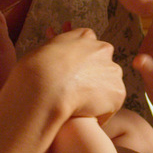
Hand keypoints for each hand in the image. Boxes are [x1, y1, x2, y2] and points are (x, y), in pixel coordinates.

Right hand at [0, 27, 124, 152]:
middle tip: (76, 95)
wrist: (45, 87)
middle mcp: (103, 49)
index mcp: (83, 35)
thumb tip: (47, 41)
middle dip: (92, 78)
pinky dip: (100, 113)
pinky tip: (85, 118)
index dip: (79, 63)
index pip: (88, 44)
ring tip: (79, 109)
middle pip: (102, 64)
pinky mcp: (118, 91)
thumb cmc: (35, 71)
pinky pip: (111, 105)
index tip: (70, 76)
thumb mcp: (41, 51)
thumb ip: (53, 50)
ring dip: (97, 95)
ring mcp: (113, 70)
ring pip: (108, 85)